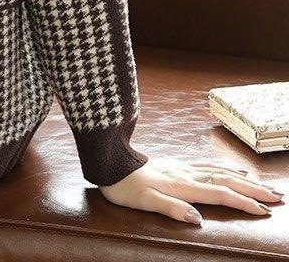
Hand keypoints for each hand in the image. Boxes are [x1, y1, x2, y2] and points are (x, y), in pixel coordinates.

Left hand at [98, 157, 283, 223]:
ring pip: (219, 171)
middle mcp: (185, 174)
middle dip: (253, 190)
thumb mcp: (144, 202)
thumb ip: (171, 208)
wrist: (110, 163)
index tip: (264, 211)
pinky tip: (233, 170)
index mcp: (181, 186)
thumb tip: (197, 219)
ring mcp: (182, 167)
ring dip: (243, 179)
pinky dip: (225, 168)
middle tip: (277, 197)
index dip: (242, 203)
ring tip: (263, 185)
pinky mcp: (176, 164)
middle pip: (225, 181)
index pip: (218, 195)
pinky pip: (207, 164)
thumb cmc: (125, 187)